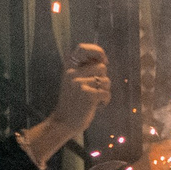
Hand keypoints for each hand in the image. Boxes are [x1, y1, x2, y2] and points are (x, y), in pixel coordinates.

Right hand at [20, 44, 111, 162]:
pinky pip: (107, 93)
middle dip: (103, 79)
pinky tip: (96, 106)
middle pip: (102, 67)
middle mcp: (72, 72)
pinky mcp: (88, 95)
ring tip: (93, 99)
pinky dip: (105, 101)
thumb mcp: (73, 80)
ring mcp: (79, 83)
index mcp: (68, 66)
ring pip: (106, 81)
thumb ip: (85, 69)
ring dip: (105, 91)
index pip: (83, 48)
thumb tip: (104, 60)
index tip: (104, 60)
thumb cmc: (73, 101)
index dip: (97, 51)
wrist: (63, 122)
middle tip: (93, 90)